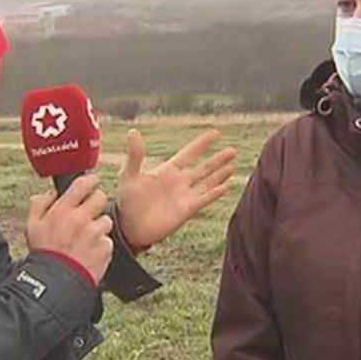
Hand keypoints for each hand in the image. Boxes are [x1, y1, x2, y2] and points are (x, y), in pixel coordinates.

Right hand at [26, 174, 114, 282]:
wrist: (56, 282)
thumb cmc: (44, 254)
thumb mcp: (31, 226)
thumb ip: (39, 204)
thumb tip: (50, 193)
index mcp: (63, 210)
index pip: (84, 183)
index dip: (90, 181)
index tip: (91, 183)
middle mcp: (82, 218)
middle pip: (101, 197)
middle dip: (96, 202)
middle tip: (89, 212)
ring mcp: (95, 233)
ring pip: (106, 220)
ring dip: (99, 226)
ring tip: (86, 238)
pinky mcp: (105, 248)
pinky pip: (108, 240)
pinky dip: (101, 244)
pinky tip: (89, 251)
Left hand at [114, 127, 237, 248]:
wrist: (128, 227)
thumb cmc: (126, 200)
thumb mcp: (129, 175)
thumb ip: (135, 155)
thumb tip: (133, 132)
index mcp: (167, 170)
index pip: (189, 153)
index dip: (202, 143)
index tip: (215, 133)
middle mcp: (179, 182)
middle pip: (203, 167)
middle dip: (218, 159)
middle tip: (232, 150)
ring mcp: (184, 196)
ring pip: (207, 182)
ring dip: (220, 174)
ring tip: (233, 166)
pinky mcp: (186, 211)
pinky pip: (203, 200)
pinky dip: (214, 193)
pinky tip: (226, 187)